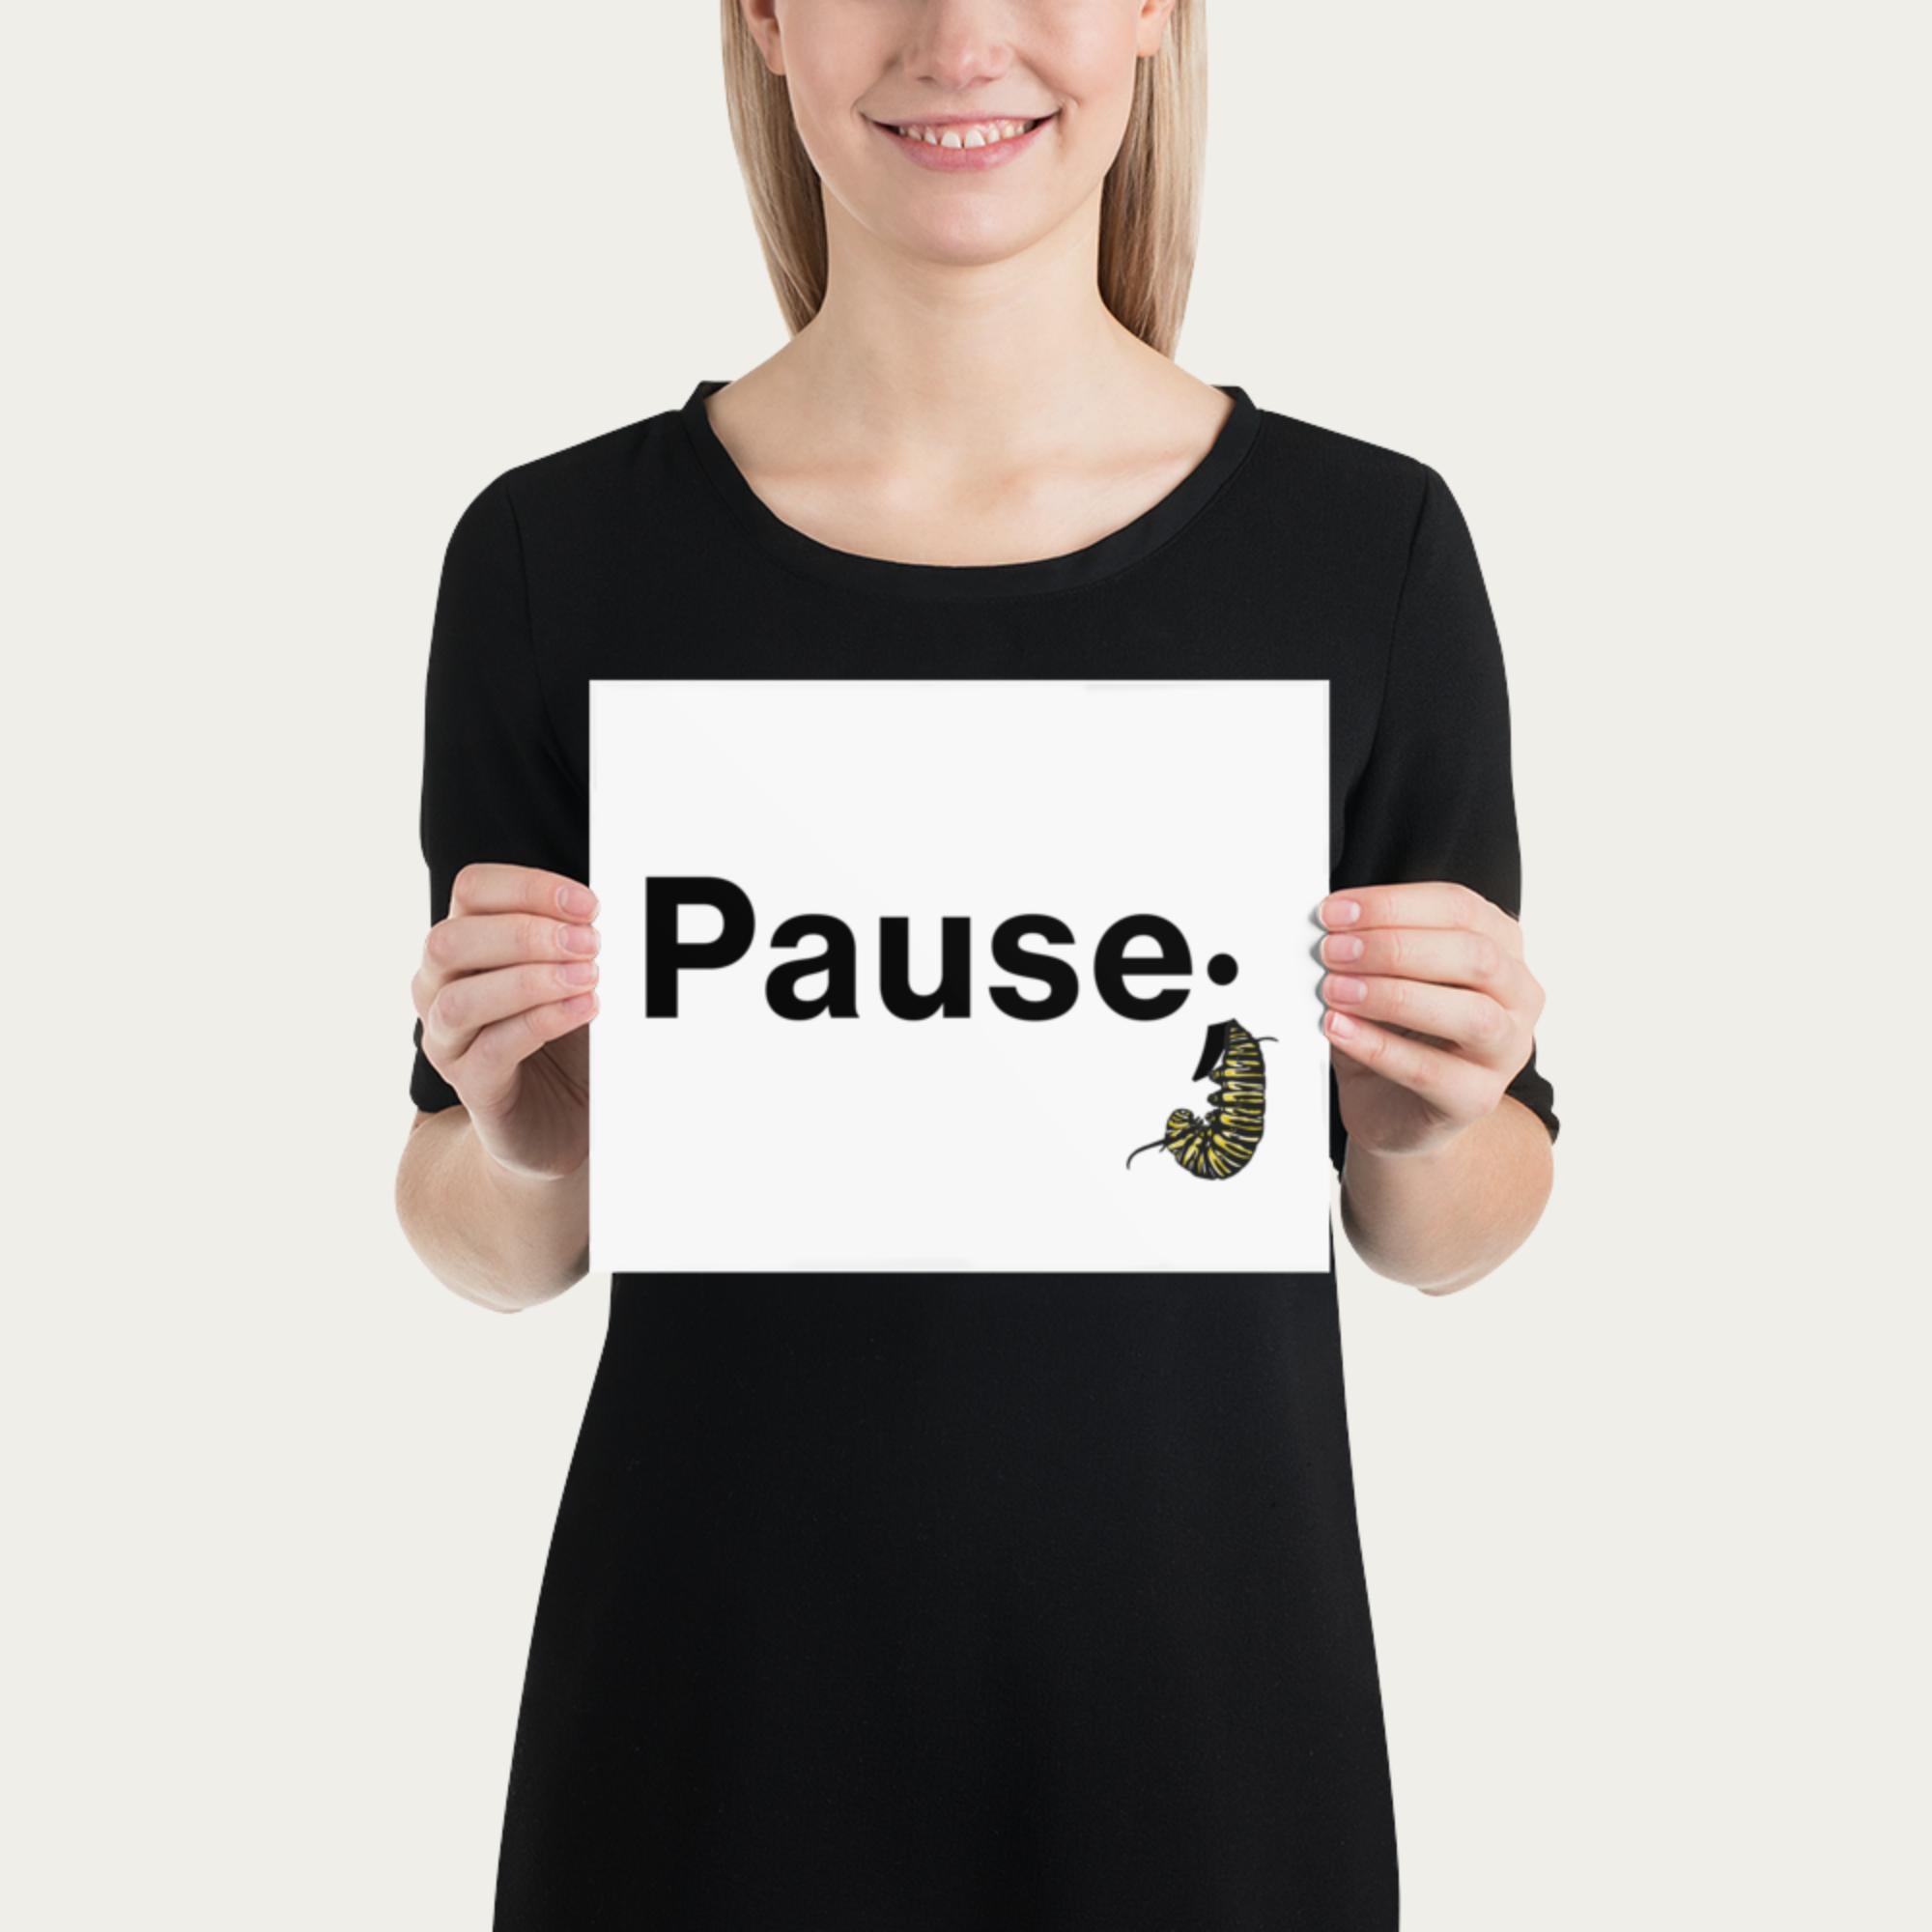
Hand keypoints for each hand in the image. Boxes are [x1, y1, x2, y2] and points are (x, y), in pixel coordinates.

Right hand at [412, 863, 599, 1179]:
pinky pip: (492, 1048)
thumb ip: (577, 937)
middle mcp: (439, 986)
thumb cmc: (567, 1033)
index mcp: (465, 942)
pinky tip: (585, 1009)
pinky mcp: (471, 1084)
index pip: (471, 890)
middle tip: (591, 943)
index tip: (590, 905)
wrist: (564, 1116)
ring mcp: (447, 1039)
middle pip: (450, 940)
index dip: (528, 887)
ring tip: (590, 978)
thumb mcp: (573, 973)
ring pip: (460, 999)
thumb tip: (604, 909)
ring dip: (531, 981)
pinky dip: (541, 1022)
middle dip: (525, 934)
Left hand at [1317, 881, 1545, 1158]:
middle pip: (1474, 955)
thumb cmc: (1396, 1031)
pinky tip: (1339, 1028)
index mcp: (1500, 947)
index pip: (1459, 908)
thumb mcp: (1385, 976)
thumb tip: (1328, 926)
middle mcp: (1517, 995)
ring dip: (1394, 996)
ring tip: (1336, 991)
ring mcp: (1506, 1050)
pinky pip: (1431, 1070)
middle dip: (1395, 948)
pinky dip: (1378, 1047)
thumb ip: (1371, 947)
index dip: (1394, 905)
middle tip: (1334, 951)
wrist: (1395, 1108)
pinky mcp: (1477, 1097)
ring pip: (1471, 1015)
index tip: (1335, 912)